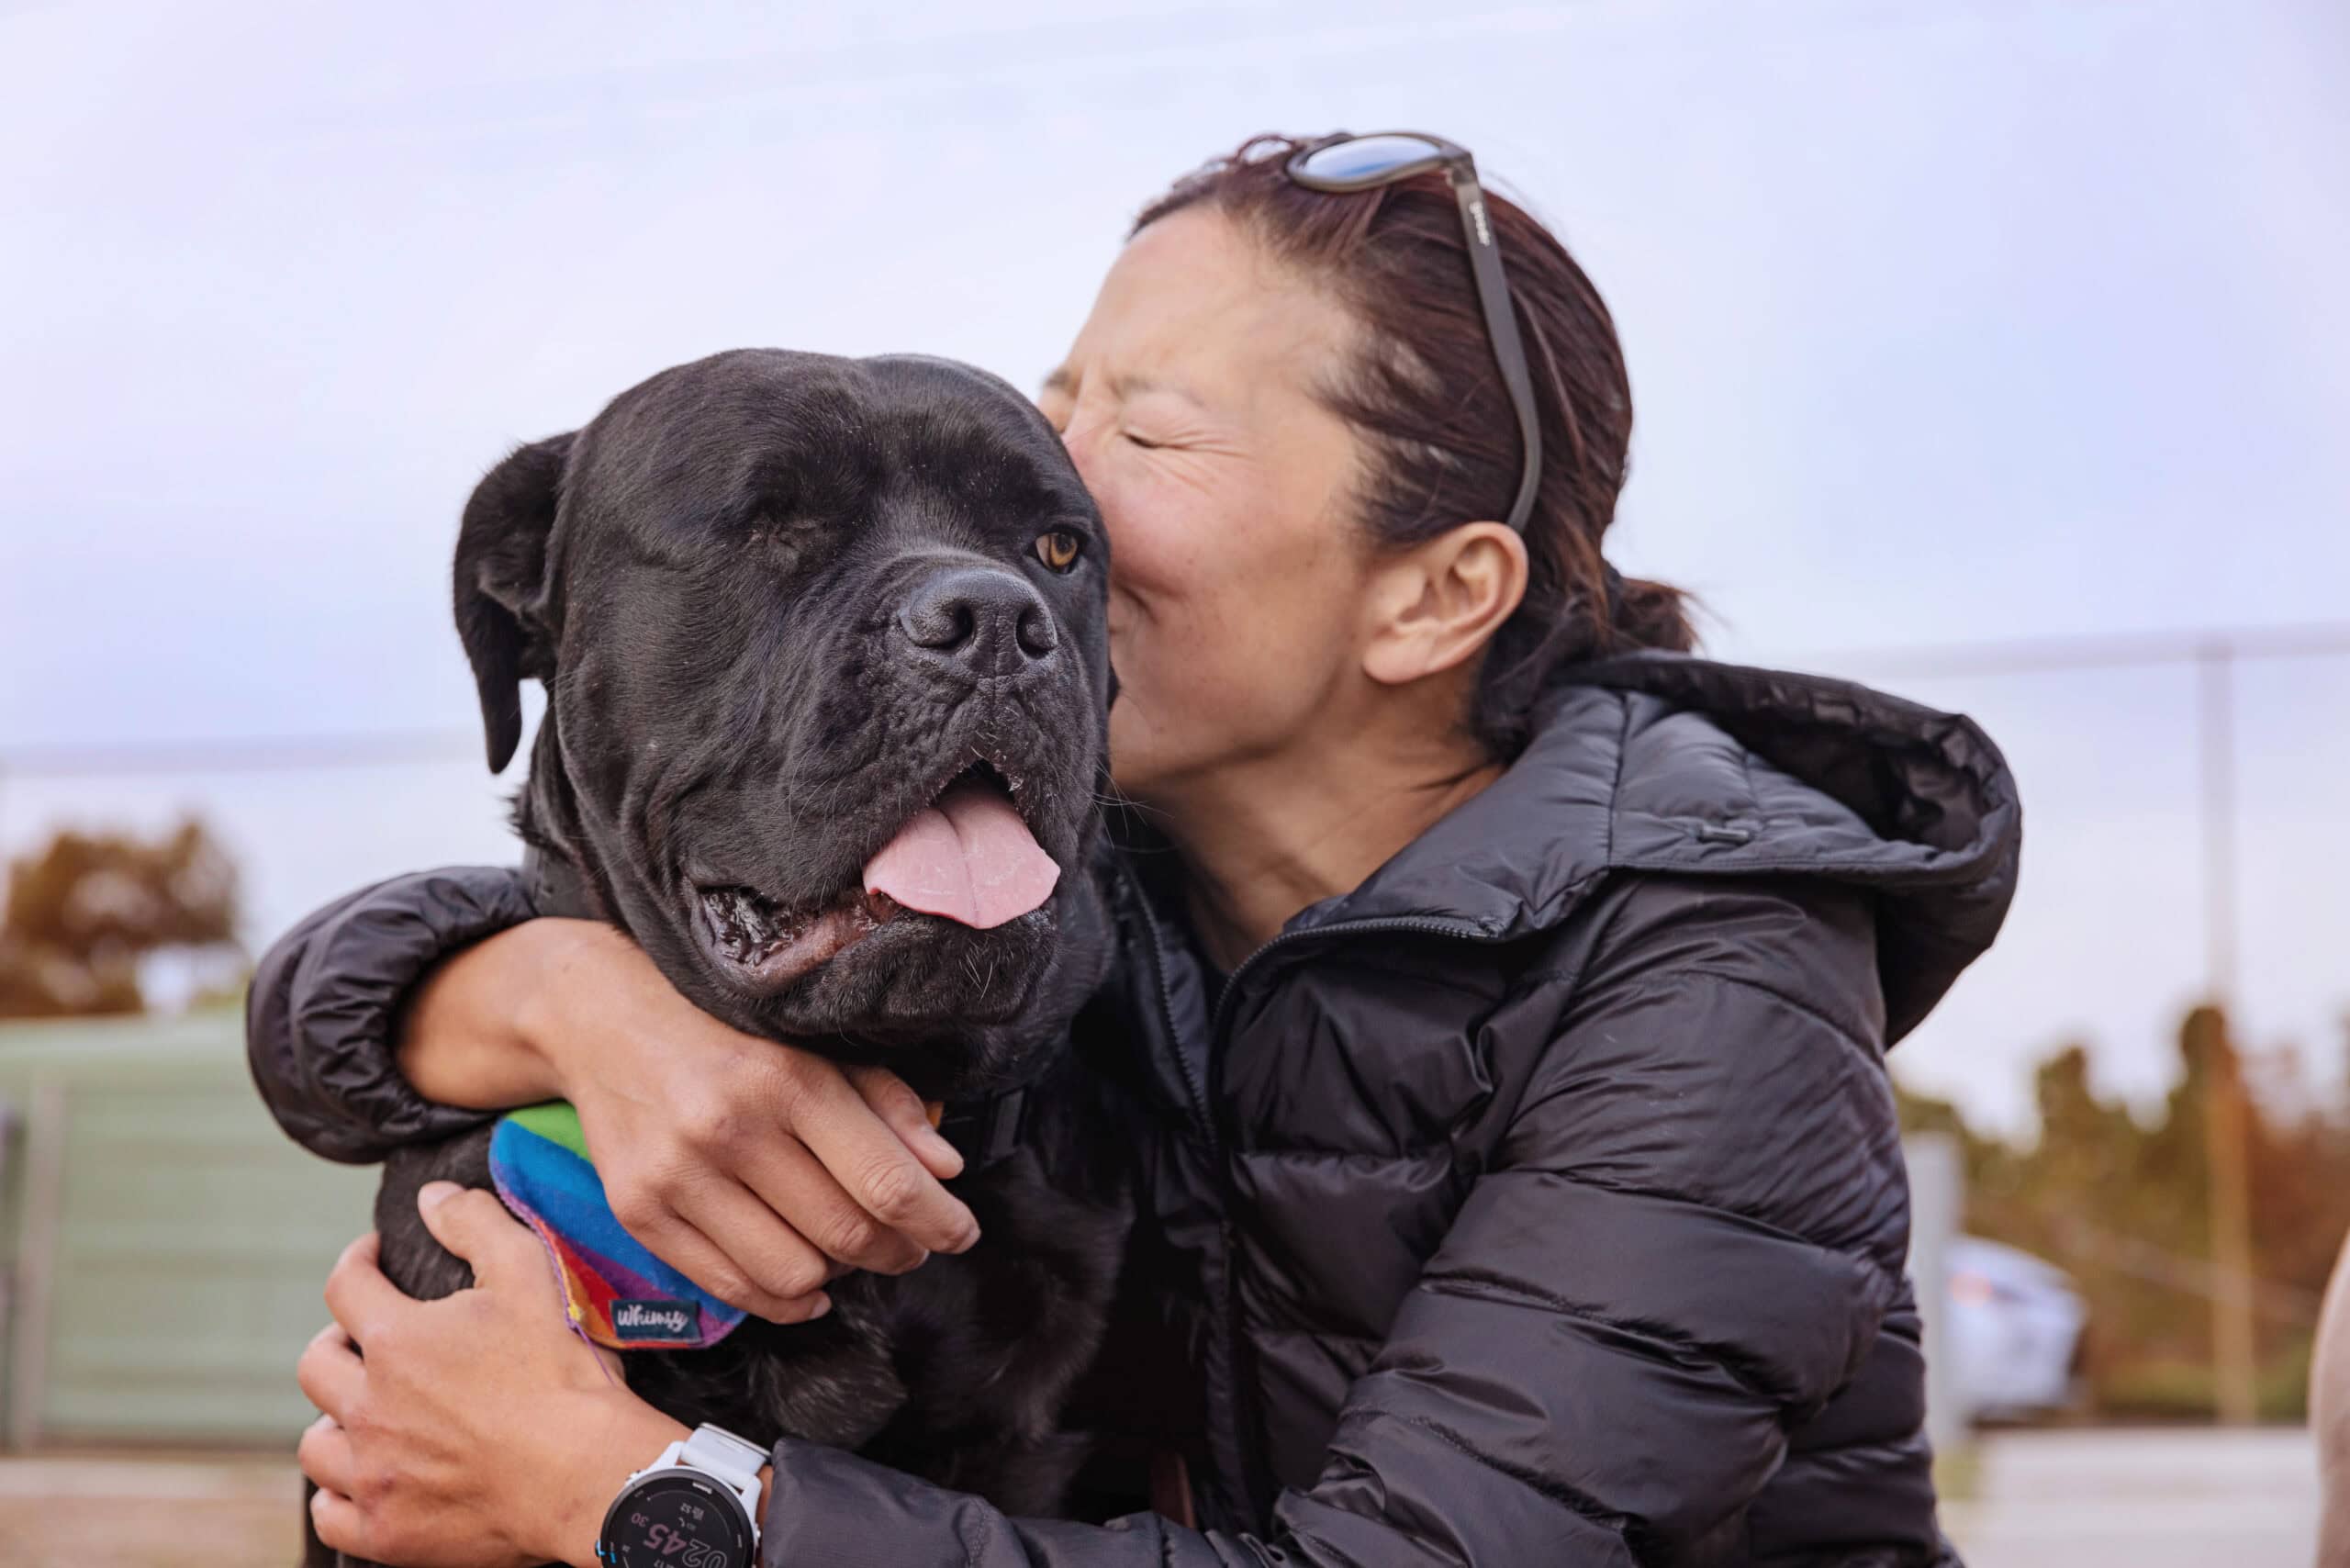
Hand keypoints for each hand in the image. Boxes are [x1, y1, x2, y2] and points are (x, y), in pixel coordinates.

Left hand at [299, 1182, 688, 1567]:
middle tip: (366, 1340)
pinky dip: (338, 1496)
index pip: (346, 1285)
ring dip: (334, 1421)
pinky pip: (330, 1514)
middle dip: (336, 1342)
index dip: (358, 1260)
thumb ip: (475, 1224)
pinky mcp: (387, 1532)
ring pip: (316, 1444)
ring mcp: (373, 1475)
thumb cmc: (561, 1373)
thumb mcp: (529, 1274)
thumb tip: (431, 1196)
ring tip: (364, 1414)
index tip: (373, 1256)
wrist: (585, 1474)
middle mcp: (368, 1407)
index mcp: (396, 1341)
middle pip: (316, 1365)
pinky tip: (363, 1482)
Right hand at [404, 918, 980, 1321]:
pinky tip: (805, 1280)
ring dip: (840, 1277)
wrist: (602, 1019)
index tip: (963, 1232)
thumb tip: (945, 1170)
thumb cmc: (726, 1031)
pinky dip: (782, 1299)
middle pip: (847, 1234)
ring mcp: (678, 1176)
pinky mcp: (639, 1212)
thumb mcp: (814, 1045)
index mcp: (788, 1078)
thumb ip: (885, 1103)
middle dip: (899, 1251)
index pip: (887, 1182)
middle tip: (914, 1245)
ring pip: (794, 1274)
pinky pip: (730, 1287)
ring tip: (851, 1253)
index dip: (940, 1221)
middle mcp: (730, 1128)